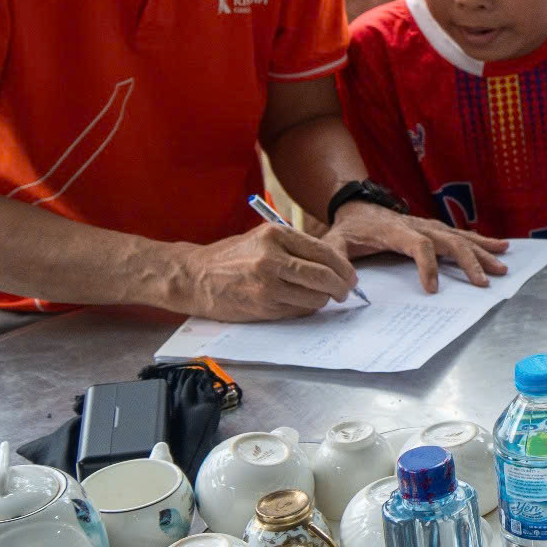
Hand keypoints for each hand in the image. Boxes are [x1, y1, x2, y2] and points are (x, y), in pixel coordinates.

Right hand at [177, 224, 358, 320]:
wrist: (195, 277)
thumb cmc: (231, 256)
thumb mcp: (262, 237)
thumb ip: (295, 246)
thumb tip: (333, 263)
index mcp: (276, 236)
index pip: (324, 253)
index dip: (344, 267)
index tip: (351, 276)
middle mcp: (272, 259)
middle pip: (324, 277)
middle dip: (341, 287)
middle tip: (345, 291)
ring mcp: (267, 285)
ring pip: (315, 297)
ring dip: (323, 300)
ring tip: (320, 297)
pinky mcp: (263, 307)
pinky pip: (298, 311)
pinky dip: (305, 308)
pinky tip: (300, 302)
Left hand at [328, 202, 507, 289]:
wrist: (357, 205)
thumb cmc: (348, 229)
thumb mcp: (334, 243)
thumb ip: (336, 261)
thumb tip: (345, 285)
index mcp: (395, 231)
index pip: (419, 245)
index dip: (428, 266)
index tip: (432, 290)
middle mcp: (417, 226)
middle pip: (449, 241)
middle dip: (469, 261)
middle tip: (484, 283)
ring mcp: (429, 225)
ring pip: (460, 237)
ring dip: (482, 252)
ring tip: (503, 266)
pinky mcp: (434, 228)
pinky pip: (461, 234)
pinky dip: (482, 240)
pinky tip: (501, 246)